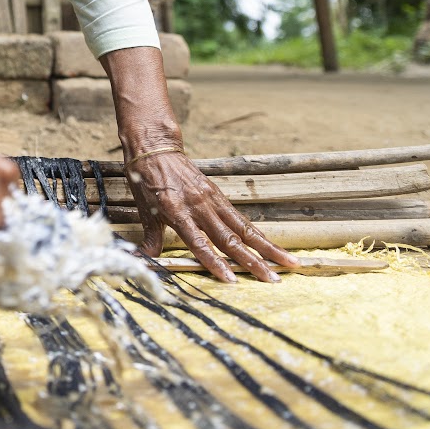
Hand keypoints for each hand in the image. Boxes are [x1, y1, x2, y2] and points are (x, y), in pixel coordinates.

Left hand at [125, 147, 298, 282]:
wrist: (155, 148)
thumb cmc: (146, 180)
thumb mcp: (143, 210)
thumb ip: (150, 239)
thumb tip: (141, 261)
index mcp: (177, 211)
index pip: (199, 243)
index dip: (215, 262)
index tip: (232, 280)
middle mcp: (199, 206)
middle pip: (230, 239)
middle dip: (253, 261)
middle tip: (273, 279)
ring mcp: (212, 200)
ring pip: (244, 228)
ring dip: (267, 247)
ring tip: (288, 263)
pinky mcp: (218, 195)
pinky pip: (240, 218)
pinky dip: (257, 233)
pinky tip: (271, 245)